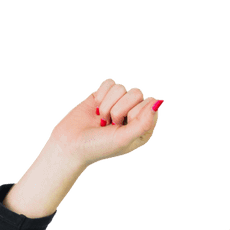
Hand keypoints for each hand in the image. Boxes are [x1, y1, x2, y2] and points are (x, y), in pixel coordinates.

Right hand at [47, 76, 163, 170]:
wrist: (70, 144)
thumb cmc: (99, 146)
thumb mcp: (124, 138)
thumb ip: (143, 122)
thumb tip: (159, 101)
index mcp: (143, 127)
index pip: (149, 104)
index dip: (134, 113)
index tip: (122, 125)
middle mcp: (133, 114)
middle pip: (136, 93)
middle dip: (119, 109)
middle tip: (111, 124)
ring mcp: (118, 104)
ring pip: (121, 88)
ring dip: (107, 105)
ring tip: (102, 120)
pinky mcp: (104, 96)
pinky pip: (109, 83)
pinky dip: (101, 96)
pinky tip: (95, 110)